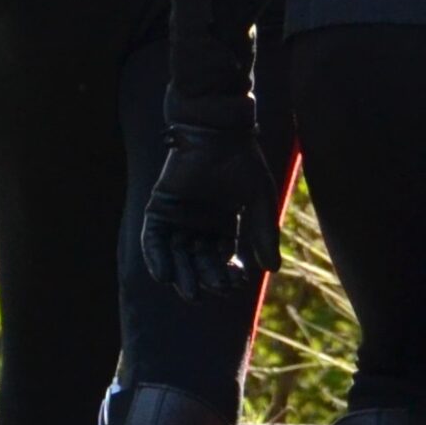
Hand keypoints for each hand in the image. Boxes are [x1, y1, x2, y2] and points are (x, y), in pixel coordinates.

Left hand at [142, 116, 280, 302]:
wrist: (217, 132)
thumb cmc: (242, 161)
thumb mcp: (259, 201)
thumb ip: (264, 233)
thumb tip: (272, 270)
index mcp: (223, 225)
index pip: (223, 259)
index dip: (227, 274)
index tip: (235, 284)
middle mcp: (199, 224)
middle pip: (199, 261)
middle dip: (205, 278)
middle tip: (211, 291)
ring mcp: (177, 217)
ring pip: (176, 256)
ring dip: (180, 276)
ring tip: (189, 292)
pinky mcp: (158, 208)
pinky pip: (153, 240)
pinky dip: (156, 258)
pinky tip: (163, 276)